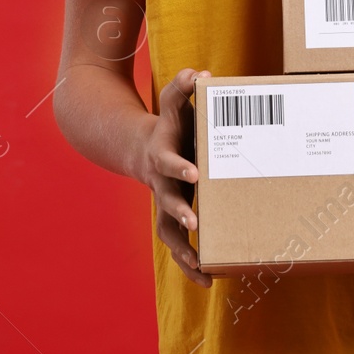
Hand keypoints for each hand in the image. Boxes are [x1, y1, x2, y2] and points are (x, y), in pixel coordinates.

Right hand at [138, 66, 212, 286]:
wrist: (144, 149)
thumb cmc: (168, 125)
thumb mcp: (174, 102)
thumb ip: (184, 86)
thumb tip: (201, 73)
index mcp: (162, 156)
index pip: (169, 161)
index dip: (179, 167)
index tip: (195, 173)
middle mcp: (161, 185)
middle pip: (165, 203)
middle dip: (180, 214)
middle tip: (197, 225)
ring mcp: (165, 204)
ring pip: (168, 234)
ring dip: (183, 253)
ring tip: (202, 269)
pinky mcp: (174, 219)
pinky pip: (178, 247)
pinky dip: (190, 265)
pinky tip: (209, 280)